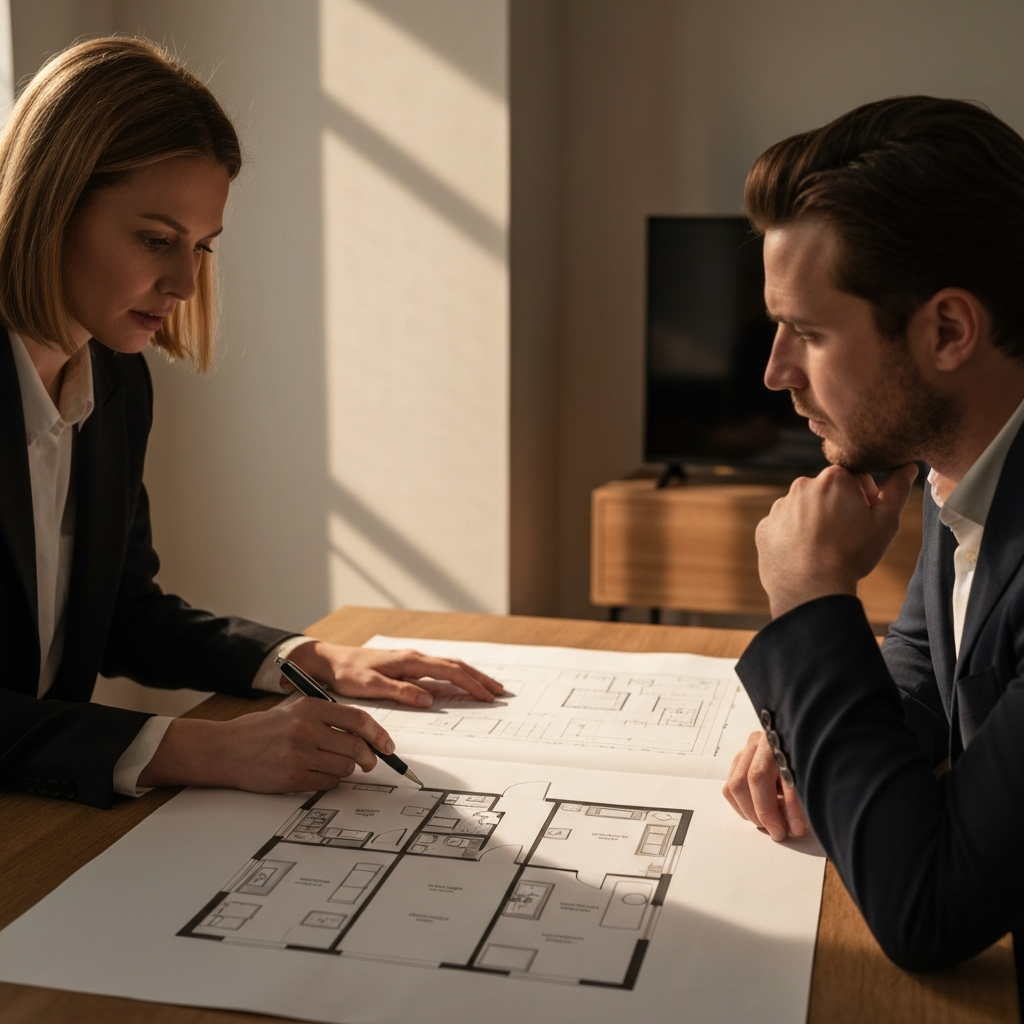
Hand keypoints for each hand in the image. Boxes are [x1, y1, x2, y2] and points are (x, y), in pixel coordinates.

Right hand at [138, 697, 396, 792]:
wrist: (226, 749)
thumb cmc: (264, 729)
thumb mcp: (294, 709)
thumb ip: (327, 716)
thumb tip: (366, 733)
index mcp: (310, 707)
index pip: (357, 719)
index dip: (378, 734)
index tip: (387, 746)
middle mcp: (306, 728)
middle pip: (355, 747)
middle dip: (369, 758)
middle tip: (370, 762)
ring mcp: (299, 754)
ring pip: (344, 768)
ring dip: (346, 770)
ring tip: (331, 765)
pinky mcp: (292, 777)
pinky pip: (327, 783)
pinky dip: (329, 781)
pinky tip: (316, 774)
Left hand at [288, 640, 504, 706]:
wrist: (329, 660)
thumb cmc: (347, 673)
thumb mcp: (370, 686)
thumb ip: (400, 692)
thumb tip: (429, 699)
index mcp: (410, 661)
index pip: (450, 672)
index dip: (471, 684)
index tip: (488, 696)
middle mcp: (415, 658)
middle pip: (456, 666)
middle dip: (480, 679)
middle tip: (500, 691)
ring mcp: (412, 661)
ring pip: (450, 667)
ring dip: (471, 677)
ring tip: (489, 687)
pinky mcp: (407, 666)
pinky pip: (439, 671)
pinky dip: (456, 677)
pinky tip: (461, 684)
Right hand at [723, 730, 806, 840]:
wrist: (807, 743)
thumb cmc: (809, 763)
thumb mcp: (811, 779)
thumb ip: (801, 800)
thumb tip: (795, 827)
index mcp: (783, 743)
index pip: (775, 777)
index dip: (785, 808)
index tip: (795, 830)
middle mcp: (762, 742)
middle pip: (749, 779)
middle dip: (762, 812)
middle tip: (777, 831)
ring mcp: (748, 748)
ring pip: (735, 784)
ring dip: (748, 810)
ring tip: (767, 823)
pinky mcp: (740, 759)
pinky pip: (730, 786)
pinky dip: (741, 804)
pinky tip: (757, 812)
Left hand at [756, 462, 918, 618]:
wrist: (811, 587)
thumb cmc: (852, 553)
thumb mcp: (886, 521)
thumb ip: (897, 489)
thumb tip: (908, 465)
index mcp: (834, 478)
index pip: (855, 477)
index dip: (865, 497)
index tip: (865, 518)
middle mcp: (802, 486)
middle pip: (826, 492)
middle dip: (837, 508)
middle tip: (846, 536)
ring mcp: (780, 507)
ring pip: (803, 510)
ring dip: (814, 522)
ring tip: (825, 548)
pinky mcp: (765, 527)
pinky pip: (782, 528)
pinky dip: (792, 537)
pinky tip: (805, 555)